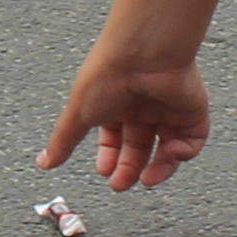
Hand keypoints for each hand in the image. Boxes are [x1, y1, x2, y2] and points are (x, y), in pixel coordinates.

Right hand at [40, 40, 210, 191]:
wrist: (146, 52)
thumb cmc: (108, 74)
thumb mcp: (79, 113)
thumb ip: (63, 141)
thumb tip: (43, 163)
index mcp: (116, 103)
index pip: (114, 139)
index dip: (110, 158)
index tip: (105, 171)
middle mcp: (143, 107)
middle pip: (139, 147)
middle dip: (130, 168)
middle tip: (121, 184)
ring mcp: (169, 109)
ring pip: (167, 149)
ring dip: (158, 168)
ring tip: (146, 178)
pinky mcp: (192, 111)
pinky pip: (192, 140)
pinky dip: (182, 153)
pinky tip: (169, 154)